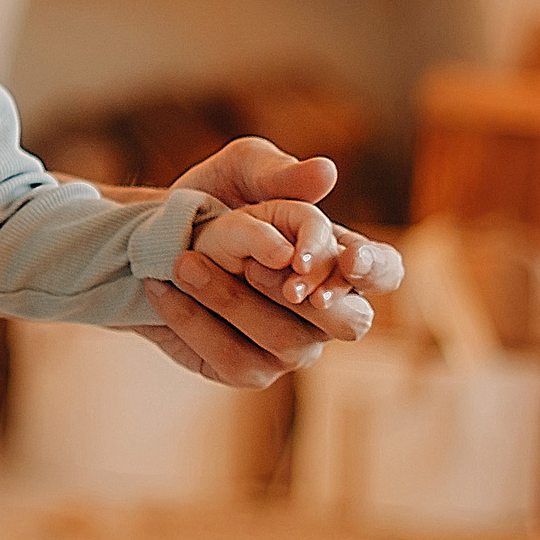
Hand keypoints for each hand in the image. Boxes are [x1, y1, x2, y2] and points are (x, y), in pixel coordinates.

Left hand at [126, 137, 405, 386]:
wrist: (154, 237)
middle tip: (255, 267)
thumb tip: (324, 173)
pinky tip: (164, 289)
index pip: (385, 271)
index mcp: (338, 258)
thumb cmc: (213, 198)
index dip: (374, 269)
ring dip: (232, 300)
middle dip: (302, 294)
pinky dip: (194, 322)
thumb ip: (276, 171)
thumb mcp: (237, 170)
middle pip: (350, 321)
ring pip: (287, 341)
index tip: (345, 259)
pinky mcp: (247, 369)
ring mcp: (293, 346)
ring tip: (185, 263)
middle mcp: (326, 309)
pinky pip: (233, 359)